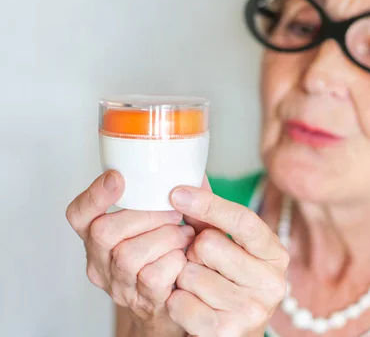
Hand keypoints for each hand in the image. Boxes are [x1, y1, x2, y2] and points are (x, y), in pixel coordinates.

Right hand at [66, 171, 194, 335]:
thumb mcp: (160, 221)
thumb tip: (190, 167)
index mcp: (97, 236)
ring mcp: (118, 285)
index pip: (79, 214)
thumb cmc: (169, 252)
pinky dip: (175, 261)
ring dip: (166, 238)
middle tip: (175, 213)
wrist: (174, 301)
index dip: (94, 195)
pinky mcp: (141, 302)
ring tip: (184, 235)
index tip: (117, 178)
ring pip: (129, 256)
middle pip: (104, 232)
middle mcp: (100, 262)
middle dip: (146, 216)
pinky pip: (154, 278)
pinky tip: (184, 257)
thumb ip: (169, 196)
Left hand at [165, 180, 289, 336]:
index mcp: (275, 254)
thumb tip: (192, 175)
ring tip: (198, 285)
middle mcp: (272, 283)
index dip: (209, 204)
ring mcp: (252, 310)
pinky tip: (190, 304)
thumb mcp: (229, 244)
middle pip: (208, 245)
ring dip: (182, 277)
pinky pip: (180, 303)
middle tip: (201, 262)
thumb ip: (212, 212)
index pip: (244, 220)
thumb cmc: (229, 280)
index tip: (177, 192)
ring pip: (189, 274)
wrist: (233, 331)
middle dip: (193, 250)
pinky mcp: (226, 332)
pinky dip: (176, 301)